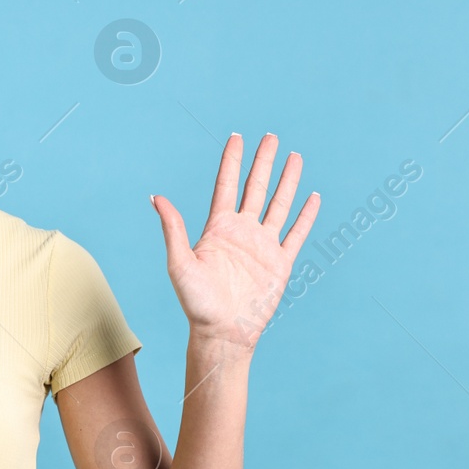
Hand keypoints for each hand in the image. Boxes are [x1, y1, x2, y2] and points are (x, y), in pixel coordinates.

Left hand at [151, 132, 319, 350]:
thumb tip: (156, 197)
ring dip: (287, 181)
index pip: (227, 185)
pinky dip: (306, 215)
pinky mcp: (280, 262)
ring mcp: (262, 245)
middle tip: (271, 136)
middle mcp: (241, 231)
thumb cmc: (196, 303)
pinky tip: (312, 197)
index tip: (237, 136)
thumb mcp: (179, 263)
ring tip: (295, 157)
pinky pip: (296, 233)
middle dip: (263, 162)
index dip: (232, 161)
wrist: (222, 332)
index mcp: (218, 228)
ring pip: (278, 205)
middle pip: (255, 187)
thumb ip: (173, 229)